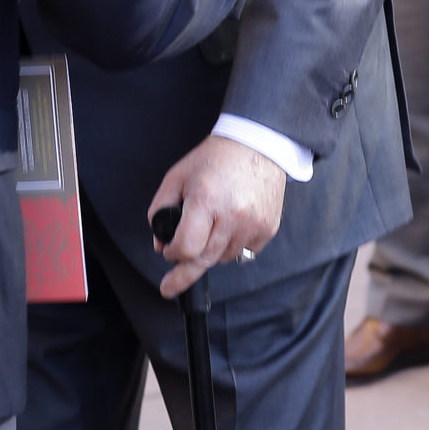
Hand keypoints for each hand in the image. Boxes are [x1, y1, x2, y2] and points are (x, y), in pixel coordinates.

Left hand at [148, 135, 286, 297]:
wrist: (256, 145)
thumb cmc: (215, 158)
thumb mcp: (177, 176)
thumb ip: (161, 210)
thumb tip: (160, 244)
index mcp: (205, 200)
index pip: (186, 248)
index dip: (173, 255)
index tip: (168, 255)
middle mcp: (231, 216)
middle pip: (204, 260)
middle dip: (186, 270)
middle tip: (171, 284)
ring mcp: (252, 225)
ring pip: (224, 259)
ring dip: (211, 252)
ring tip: (211, 226)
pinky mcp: (267, 229)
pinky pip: (245, 253)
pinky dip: (232, 246)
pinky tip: (230, 225)